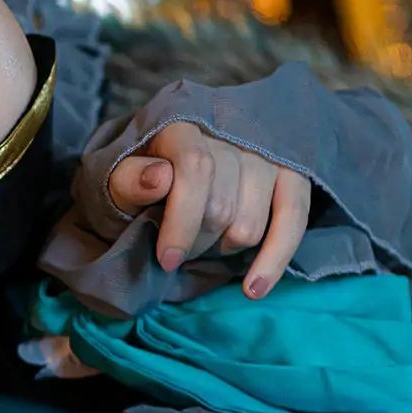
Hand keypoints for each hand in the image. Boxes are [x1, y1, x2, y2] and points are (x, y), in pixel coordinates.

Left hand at [107, 121, 310, 297]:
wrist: (171, 160)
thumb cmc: (142, 176)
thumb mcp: (117, 177)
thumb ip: (127, 179)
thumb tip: (158, 177)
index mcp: (183, 124)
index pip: (196, 169)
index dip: (182, 221)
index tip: (167, 259)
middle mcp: (231, 132)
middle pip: (222, 207)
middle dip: (196, 242)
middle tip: (179, 248)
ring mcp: (266, 152)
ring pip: (250, 224)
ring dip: (224, 248)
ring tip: (206, 241)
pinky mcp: (293, 174)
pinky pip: (294, 220)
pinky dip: (274, 260)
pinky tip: (254, 288)